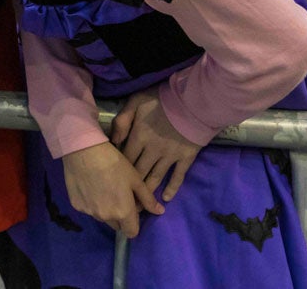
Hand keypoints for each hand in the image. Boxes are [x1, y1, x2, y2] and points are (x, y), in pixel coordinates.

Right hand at [61, 141, 164, 237]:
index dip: (134, 223)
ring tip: (103, 189)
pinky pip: (88, 209)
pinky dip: (91, 202)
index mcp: (123, 212)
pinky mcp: (76, 205)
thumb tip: (160, 211)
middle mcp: (105, 217)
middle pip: (116, 225)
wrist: (84, 150)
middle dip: (119, 216)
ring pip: (101, 217)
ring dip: (105, 209)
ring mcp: (89, 212)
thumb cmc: (114, 163)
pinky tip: (90, 186)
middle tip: (117, 196)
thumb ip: (148, 199)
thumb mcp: (135, 179)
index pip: (131, 232)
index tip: (132, 210)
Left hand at [112, 86, 202, 201]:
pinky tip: (166, 199)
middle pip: (138, 173)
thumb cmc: (162, 99)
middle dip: (130, 189)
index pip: (125, 159)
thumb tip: (113, 140)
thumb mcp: (136, 101)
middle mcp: (152, 150)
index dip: (118, 171)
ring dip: (148, 193)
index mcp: (139, 137)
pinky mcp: (186, 158)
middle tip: (122, 203)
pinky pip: (178, 177)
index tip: (111, 183)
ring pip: (156, 178)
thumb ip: (122, 120)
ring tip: (140, 208)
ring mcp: (170, 156)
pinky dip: (172, 188)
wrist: (195, 100)